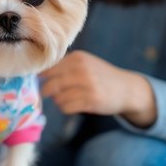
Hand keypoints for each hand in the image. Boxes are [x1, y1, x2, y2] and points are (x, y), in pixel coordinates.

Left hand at [39, 51, 156, 125]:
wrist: (127, 88)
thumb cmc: (101, 75)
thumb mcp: (86, 63)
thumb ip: (65, 65)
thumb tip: (39, 73)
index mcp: (78, 58)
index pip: (49, 69)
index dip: (42, 77)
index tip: (41, 81)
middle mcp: (82, 70)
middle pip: (50, 85)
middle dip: (47, 91)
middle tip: (49, 93)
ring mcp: (87, 86)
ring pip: (57, 98)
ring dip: (59, 101)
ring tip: (67, 98)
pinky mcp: (91, 101)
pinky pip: (66, 107)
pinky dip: (66, 108)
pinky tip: (73, 105)